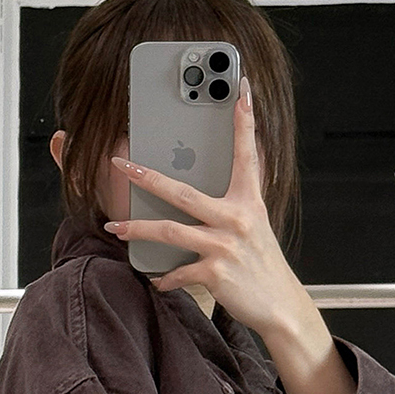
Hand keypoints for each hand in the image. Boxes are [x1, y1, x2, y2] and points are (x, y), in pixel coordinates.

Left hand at [102, 78, 356, 393]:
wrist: (280, 304)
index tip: (242, 89)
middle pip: (182, 191)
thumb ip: (231, 204)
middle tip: (120, 164)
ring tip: (114, 227)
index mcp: (249, 200)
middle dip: (146, 176)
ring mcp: (226, 245)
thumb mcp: (254, 225)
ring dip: (137, 229)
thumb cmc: (261, 263)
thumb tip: (199, 189)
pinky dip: (164, 276)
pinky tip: (156, 278)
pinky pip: (178, 271)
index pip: (246, 153)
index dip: (245, 121)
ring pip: (170, 231)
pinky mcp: (217, 272)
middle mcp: (237, 218)